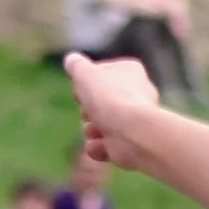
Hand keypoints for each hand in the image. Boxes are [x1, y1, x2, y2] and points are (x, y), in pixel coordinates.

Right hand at [65, 50, 161, 167]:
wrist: (133, 133)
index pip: (99, 73)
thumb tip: (72, 61)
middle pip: (97, 102)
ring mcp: (134, 122)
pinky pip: (105, 146)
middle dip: (87, 110)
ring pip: (99, 125)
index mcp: (130, 72)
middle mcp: (137, 95)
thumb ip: (76, 66)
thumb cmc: (111, 98)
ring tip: (95, 130)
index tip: (83, 85)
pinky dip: (99, 147)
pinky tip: (99, 146)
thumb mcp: (85, 73)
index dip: (85, 81)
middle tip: (89, 110)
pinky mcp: (131, 146)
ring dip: (91, 129)